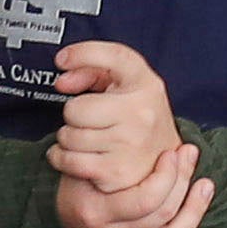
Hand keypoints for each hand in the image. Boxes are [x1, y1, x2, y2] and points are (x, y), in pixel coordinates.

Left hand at [45, 40, 179, 194]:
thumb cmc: (138, 114)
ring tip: (87, 137)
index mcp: (145, 86)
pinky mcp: (117, 172)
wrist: (164, 154)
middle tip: (88, 118)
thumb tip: (62, 82)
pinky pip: (70, 161)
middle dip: (74, 114)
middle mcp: (141, 115)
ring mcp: (131, 145)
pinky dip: (64, 159)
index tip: (62, 61)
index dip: (79, 55)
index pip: (108, 58)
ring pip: (68, 137)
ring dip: (69, 138)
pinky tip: (76, 154)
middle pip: (75, 110)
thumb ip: (90, 67)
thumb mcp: (125, 79)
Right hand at [59, 134, 201, 227]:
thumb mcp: (87, 163)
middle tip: (189, 155)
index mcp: (96, 213)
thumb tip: (167, 147)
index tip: (173, 153)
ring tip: (204, 185)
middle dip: (183, 180)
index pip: (146, 199)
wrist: (53, 207)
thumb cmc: (77, 178)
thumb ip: (120, 159)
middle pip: (162, 215)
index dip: (168, 175)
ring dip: (194, 211)